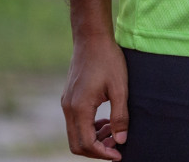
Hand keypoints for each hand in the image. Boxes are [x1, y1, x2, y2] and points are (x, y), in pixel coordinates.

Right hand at [61, 34, 128, 159]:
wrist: (92, 39)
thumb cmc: (108, 60)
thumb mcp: (120, 88)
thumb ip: (120, 116)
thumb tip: (121, 140)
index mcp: (79, 108)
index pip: (86, 143)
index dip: (102, 153)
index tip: (119, 155)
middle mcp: (68, 108)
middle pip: (77, 143)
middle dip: (97, 150)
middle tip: (117, 147)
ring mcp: (67, 103)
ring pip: (75, 134)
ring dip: (94, 139)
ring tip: (114, 132)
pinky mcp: (69, 98)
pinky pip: (76, 122)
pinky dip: (89, 128)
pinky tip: (106, 121)